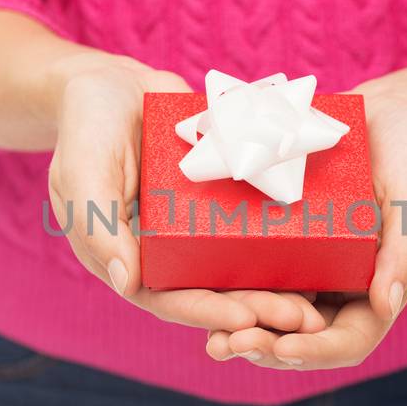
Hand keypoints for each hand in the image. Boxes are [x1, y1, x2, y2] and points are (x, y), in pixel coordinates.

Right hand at [46, 54, 326, 334]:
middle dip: (257, 309)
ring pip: (238, 267)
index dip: (208, 314)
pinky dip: (283, 243)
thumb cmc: (87, 125)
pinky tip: (323, 251)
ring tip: (317, 301)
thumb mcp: (83, 171)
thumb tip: (128, 284)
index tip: (248, 322)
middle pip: (213, 292)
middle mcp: (164, 253)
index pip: (168, 299)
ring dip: (275, 287)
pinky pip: (252, 227)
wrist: (114, 83)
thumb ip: (97, 225)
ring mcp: (194, 229)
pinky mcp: (220, 202)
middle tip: (303, 319)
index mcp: (126, 258)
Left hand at [208, 88, 406, 368]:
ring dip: (242, 332)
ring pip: (270, 316)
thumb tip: (385, 306)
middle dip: (266, 347)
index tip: (283, 347)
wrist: (384, 115)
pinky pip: (250, 275)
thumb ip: (405, 253)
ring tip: (214, 340)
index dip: (316, 351)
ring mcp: (305, 269)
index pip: (348, 340)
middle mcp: (337, 289)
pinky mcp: (277, 243)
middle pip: (301, 338)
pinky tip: (198, 295)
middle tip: (231, 344)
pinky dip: (228, 294)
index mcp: (375, 290)